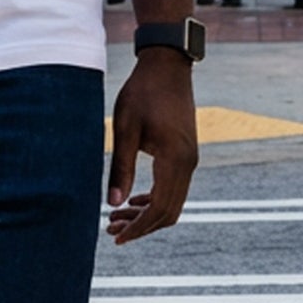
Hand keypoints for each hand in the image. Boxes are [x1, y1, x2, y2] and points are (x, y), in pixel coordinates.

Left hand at [105, 48, 197, 243]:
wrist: (167, 66)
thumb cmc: (142, 92)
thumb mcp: (125, 128)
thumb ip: (121, 167)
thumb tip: (113, 203)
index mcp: (174, 158)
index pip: (159, 208)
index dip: (138, 227)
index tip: (117, 236)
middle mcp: (188, 163)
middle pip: (169, 212)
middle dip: (142, 226)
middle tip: (112, 230)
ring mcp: (191, 159)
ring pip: (173, 202)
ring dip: (148, 215)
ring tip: (118, 217)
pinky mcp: (187, 154)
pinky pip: (175, 188)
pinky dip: (156, 200)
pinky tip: (134, 199)